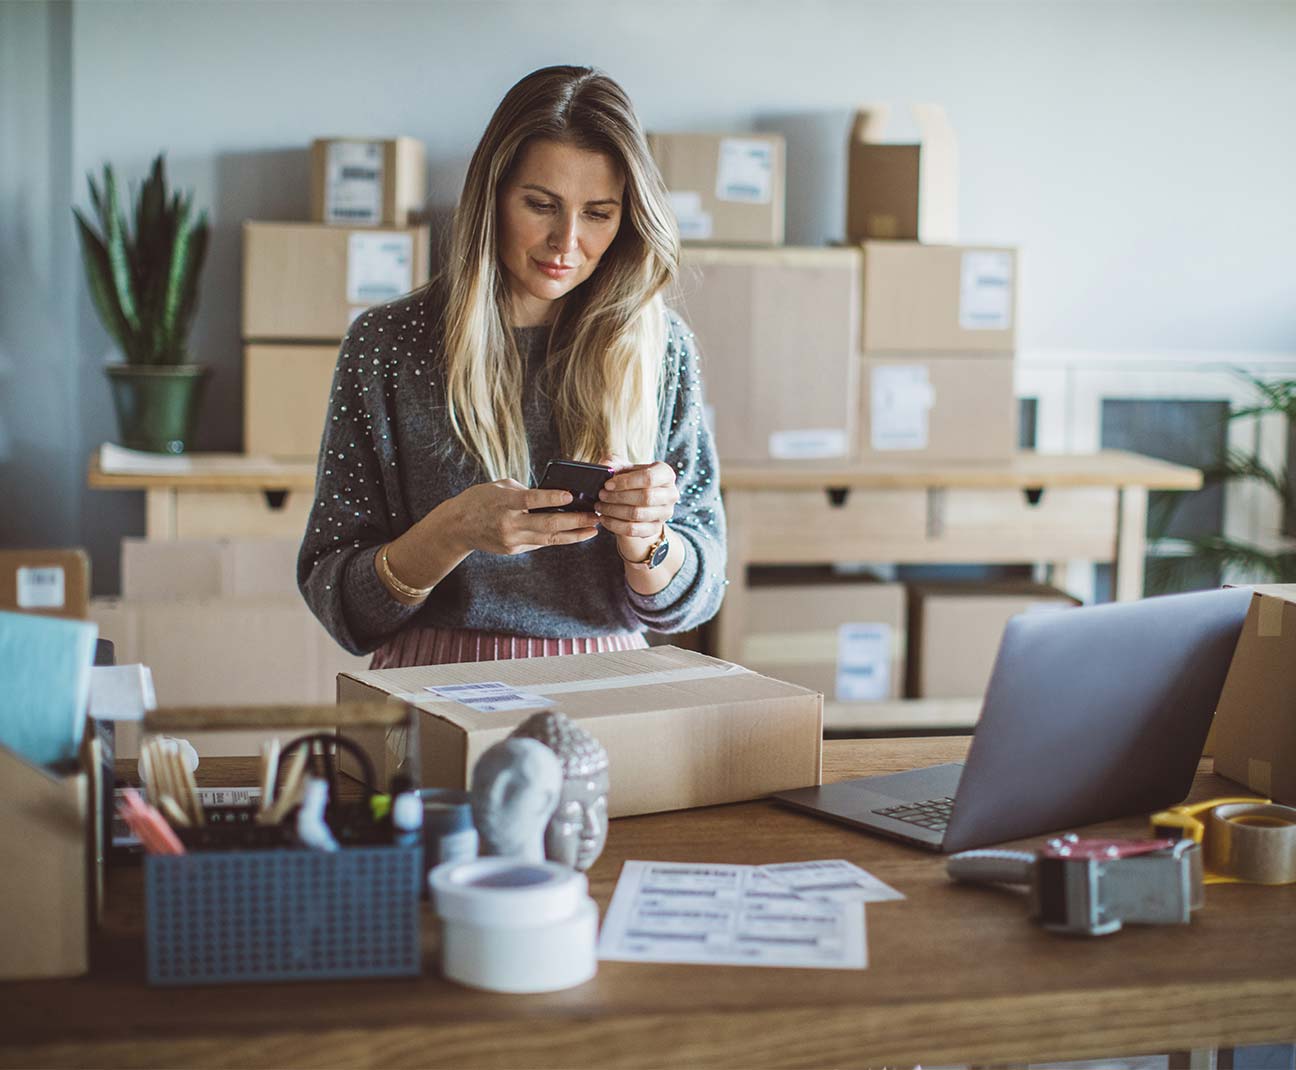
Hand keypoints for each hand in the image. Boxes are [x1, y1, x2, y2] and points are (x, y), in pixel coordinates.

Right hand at [444, 479, 599, 555]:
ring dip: (574, 534)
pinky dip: (558, 538)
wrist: (457, 527)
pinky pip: (541, 543)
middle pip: (547, 524)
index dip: (551, 499)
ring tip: (593, 529)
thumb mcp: (500, 487)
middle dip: (575, 521)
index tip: (571, 496)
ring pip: (549, 539)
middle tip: (596, 516)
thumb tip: (552, 497)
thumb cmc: (480, 500)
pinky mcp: (514, 549)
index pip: (531, 500)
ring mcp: (512, 540)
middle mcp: (509, 524)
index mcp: (504, 503)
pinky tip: (575, 533)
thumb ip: (525, 491)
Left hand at [596, 457, 678, 560]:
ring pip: (638, 515)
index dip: (626, 482)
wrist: (638, 498)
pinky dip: (615, 525)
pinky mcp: (656, 528)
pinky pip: (634, 530)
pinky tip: (604, 519)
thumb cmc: (631, 479)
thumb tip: (604, 466)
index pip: (649, 478)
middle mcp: (671, 493)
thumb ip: (612, 464)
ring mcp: (665, 513)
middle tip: (601, 495)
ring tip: (600, 506)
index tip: (607, 484)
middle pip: (645, 497)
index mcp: (665, 473)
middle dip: (618, 497)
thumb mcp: (623, 467)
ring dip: (614, 511)